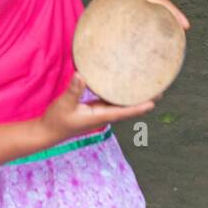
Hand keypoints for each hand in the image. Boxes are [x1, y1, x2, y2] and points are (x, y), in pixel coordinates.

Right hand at [40, 71, 154, 145]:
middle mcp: (103, 115)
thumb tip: (81, 75)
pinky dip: (121, 94)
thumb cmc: (56, 120)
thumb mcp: (64, 104)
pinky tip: (124, 85)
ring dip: (134, 97)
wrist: (47, 132)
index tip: (154, 102)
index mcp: (100, 116)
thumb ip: (73, 91)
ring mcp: (99, 112)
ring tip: (147, 85)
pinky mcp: (94, 109)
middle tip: (160, 89)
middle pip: (128, 108)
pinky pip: (112, 100)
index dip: (139, 107)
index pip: (124, 112)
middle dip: (143, 100)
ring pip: (121, 104)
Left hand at [97, 0, 190, 32]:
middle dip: (172, 22)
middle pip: (161, 11)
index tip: (187, 26)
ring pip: (151, 15)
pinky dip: (141, 25)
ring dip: (159, 24)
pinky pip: (137, 17)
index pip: (164, 4)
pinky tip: (140, 35)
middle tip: (182, 36)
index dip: (176, 14)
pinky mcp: (129, 6)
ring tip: (165, 40)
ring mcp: (138, 2)